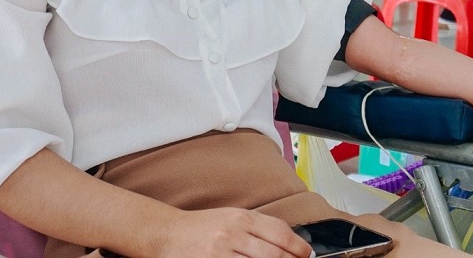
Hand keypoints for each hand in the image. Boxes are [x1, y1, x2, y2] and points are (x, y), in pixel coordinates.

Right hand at [153, 207, 311, 256]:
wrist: (166, 233)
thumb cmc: (202, 227)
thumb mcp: (232, 218)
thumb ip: (259, 228)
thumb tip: (290, 243)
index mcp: (241, 218)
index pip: (280, 233)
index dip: (299, 248)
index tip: (306, 255)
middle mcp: (232, 234)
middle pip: (274, 254)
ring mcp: (220, 253)